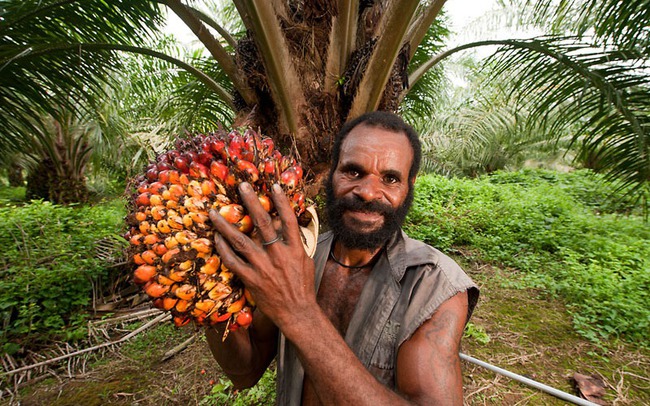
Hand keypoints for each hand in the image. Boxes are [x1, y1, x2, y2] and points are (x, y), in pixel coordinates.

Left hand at [209, 183, 317, 328]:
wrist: (297, 313)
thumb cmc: (302, 287)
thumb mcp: (304, 261)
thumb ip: (294, 244)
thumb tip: (287, 228)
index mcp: (294, 249)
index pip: (288, 220)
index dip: (281, 201)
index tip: (273, 185)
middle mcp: (278, 255)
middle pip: (263, 223)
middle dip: (252, 202)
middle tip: (242, 186)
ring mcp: (263, 267)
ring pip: (241, 241)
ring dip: (225, 225)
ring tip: (214, 212)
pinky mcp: (251, 279)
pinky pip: (233, 261)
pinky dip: (223, 248)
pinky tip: (216, 238)